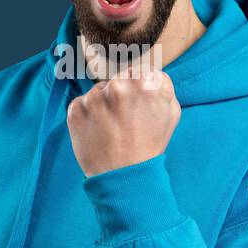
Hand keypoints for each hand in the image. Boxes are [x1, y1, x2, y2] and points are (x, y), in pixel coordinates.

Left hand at [66, 70, 180, 177]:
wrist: (123, 176)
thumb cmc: (149, 145)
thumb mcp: (171, 112)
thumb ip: (164, 85)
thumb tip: (150, 72)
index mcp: (146, 83)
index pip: (140, 71)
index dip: (139, 88)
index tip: (137, 104)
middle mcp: (119, 85)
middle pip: (119, 79)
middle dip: (121, 94)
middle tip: (125, 118)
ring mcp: (94, 97)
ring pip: (100, 90)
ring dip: (104, 104)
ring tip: (112, 128)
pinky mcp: (75, 109)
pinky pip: (82, 103)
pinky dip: (88, 114)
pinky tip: (98, 130)